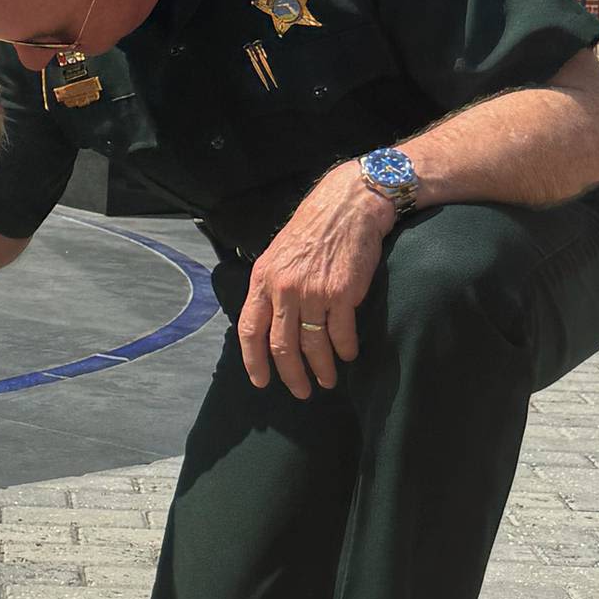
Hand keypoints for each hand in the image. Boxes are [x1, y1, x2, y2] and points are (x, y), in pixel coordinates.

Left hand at [237, 163, 396, 398]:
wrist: (348, 206)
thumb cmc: (313, 229)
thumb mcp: (278, 255)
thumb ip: (270, 287)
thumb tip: (267, 323)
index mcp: (263, 279)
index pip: (250, 330)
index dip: (254, 360)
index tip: (261, 381)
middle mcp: (284, 288)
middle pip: (282, 345)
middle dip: (290, 374)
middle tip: (300, 391)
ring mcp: (313, 292)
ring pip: (313, 344)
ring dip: (321, 368)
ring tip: (327, 380)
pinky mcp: (343, 293)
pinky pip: (341, 333)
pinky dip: (345, 349)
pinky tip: (348, 355)